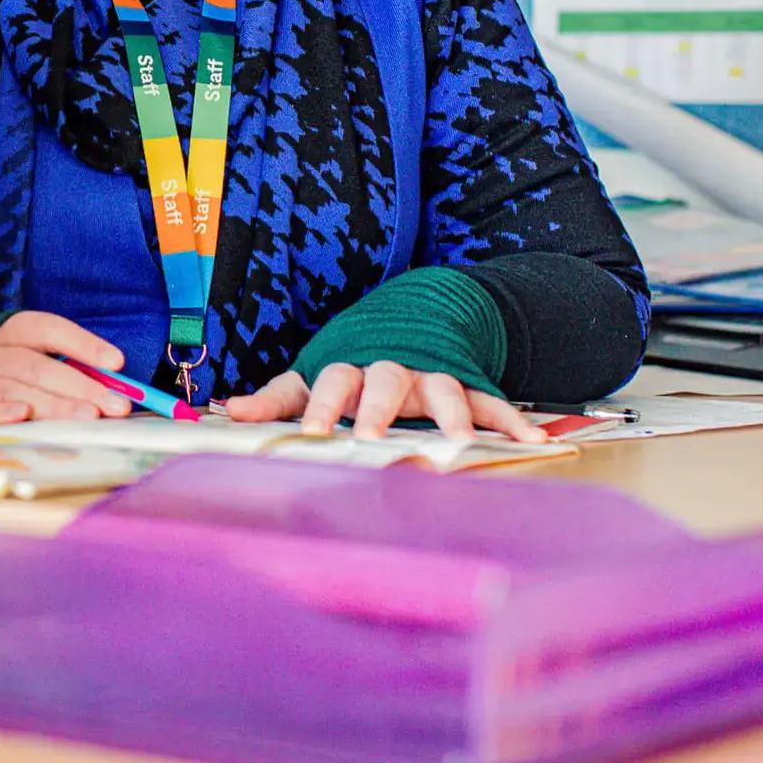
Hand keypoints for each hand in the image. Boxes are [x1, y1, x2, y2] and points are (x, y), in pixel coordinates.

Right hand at [0, 311, 132, 427]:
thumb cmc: (1, 371)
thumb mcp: (29, 355)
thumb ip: (68, 366)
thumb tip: (114, 384)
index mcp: (9, 332)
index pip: (48, 329)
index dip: (82, 344)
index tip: (117, 362)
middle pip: (35, 366)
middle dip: (78, 386)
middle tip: (111, 404)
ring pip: (12, 390)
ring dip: (50, 404)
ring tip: (85, 416)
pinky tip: (23, 417)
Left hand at [223, 363, 547, 443]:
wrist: (414, 318)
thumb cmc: (354, 363)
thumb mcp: (312, 377)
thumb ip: (276, 399)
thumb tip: (228, 411)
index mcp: (351, 367)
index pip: (332, 382)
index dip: (321, 407)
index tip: (312, 434)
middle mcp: (392, 369)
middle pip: (385, 382)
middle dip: (379, 410)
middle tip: (372, 438)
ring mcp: (433, 376)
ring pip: (443, 390)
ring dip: (452, 415)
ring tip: (459, 443)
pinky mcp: (467, 385)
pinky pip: (492, 402)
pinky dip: (513, 420)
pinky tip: (534, 439)